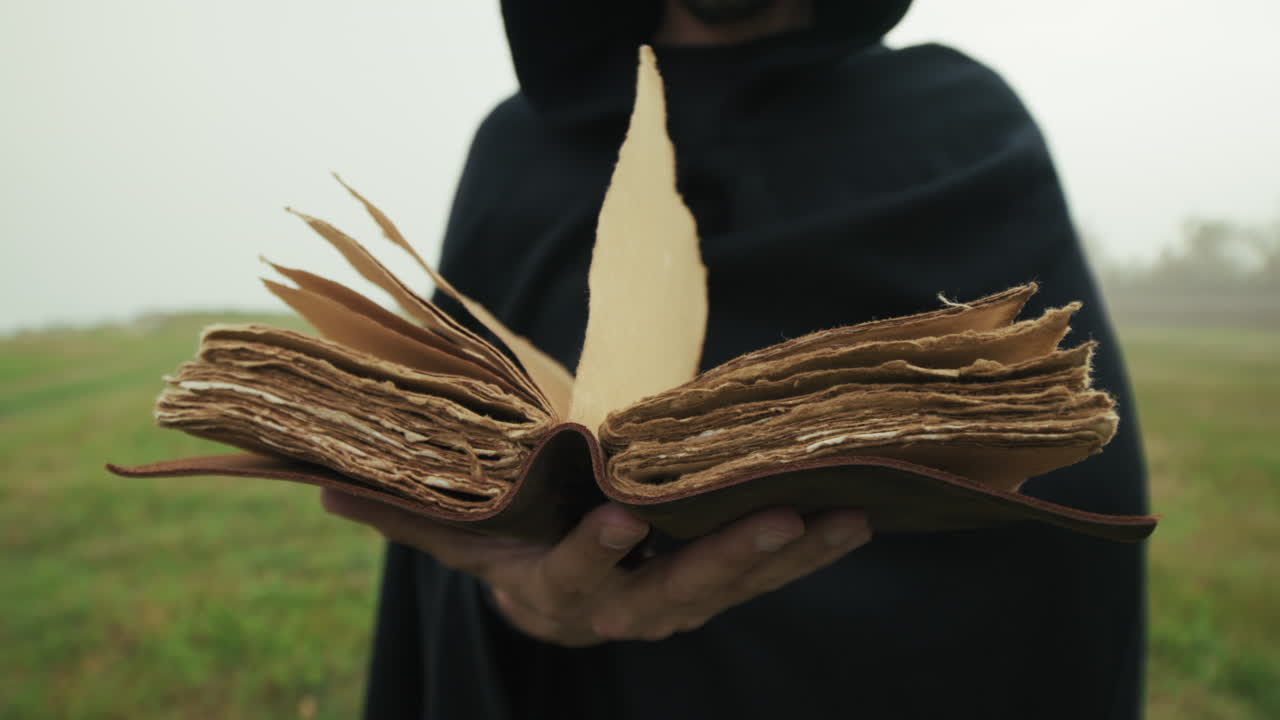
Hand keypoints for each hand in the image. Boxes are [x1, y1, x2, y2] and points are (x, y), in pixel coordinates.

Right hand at [321, 489, 870, 646]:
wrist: (554, 589)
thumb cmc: (508, 548)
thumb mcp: (458, 537)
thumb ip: (406, 513)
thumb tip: (323, 488)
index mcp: (559, 594)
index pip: (575, 579)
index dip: (594, 556)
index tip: (616, 520)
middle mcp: (625, 609)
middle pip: (676, 592)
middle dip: (725, 559)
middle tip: (772, 520)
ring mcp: (677, 601)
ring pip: (736, 585)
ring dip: (789, 556)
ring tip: (844, 517)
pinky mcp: (715, 585)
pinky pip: (764, 574)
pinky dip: (807, 551)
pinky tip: (853, 519)